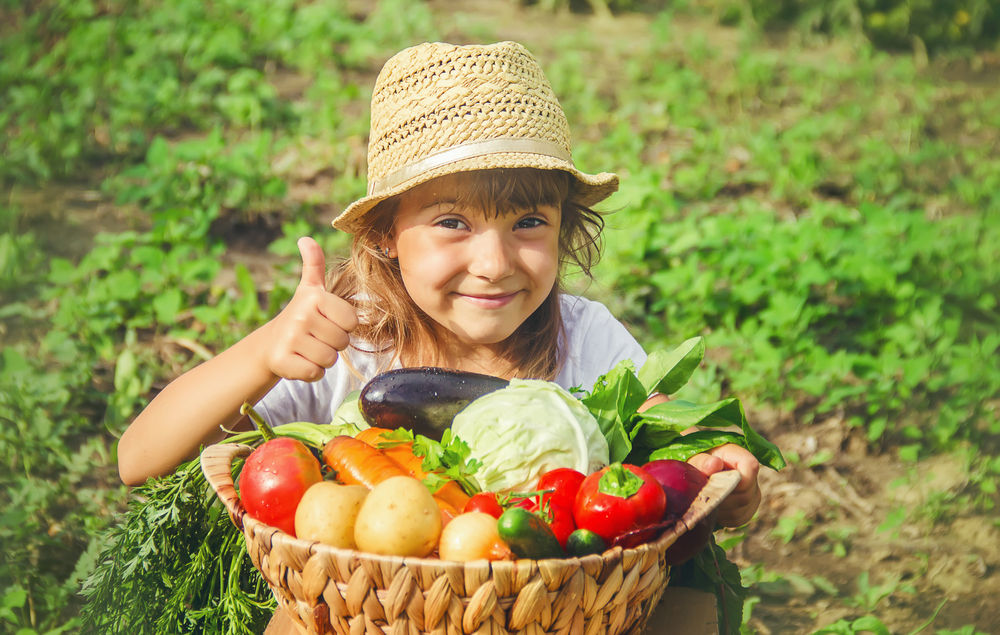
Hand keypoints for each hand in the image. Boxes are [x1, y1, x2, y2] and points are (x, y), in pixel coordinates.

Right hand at [261, 237, 358, 381]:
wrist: (270, 343)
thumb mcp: (310, 289)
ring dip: (323, 358)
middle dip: (333, 343)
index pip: (352, 321)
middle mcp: (301, 316)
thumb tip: (305, 238)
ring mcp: (291, 340)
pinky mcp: (283, 362)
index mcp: (314, 297)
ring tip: (308, 348)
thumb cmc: (301, 316)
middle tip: (316, 336)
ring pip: (330, 359)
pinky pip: (315, 373)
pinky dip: (311, 372)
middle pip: (342, 342)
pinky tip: (300, 361)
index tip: (326, 321)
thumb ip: (314, 264)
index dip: (343, 325)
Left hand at [687, 443, 760, 527]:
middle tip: (703, 494)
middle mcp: (750, 475)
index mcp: (739, 456)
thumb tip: (714, 464)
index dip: (733, 479)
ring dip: (721, 509)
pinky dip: (723, 517)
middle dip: (721, 497)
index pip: (750, 467)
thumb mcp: (694, 458)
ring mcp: (752, 494)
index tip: (714, 481)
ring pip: (741, 510)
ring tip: (706, 500)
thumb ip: (702, 461)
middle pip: (745, 495)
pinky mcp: (747, 509)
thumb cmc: (696, 462)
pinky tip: (712, 509)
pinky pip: (738, 519)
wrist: (697, 471)